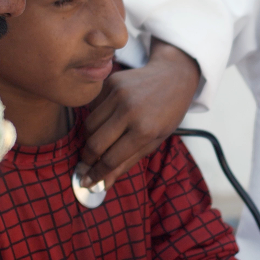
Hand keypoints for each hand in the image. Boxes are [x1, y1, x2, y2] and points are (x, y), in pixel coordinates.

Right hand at [79, 38, 200, 187]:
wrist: (173, 76)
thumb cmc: (167, 113)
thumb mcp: (155, 141)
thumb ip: (127, 162)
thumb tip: (104, 183)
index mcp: (145, 130)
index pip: (111, 159)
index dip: (96, 174)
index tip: (87, 182)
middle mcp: (130, 111)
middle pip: (94, 144)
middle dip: (87, 159)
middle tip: (87, 165)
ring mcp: (118, 94)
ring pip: (88, 125)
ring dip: (89, 139)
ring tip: (98, 143)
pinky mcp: (110, 83)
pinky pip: (93, 107)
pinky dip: (95, 118)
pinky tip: (107, 120)